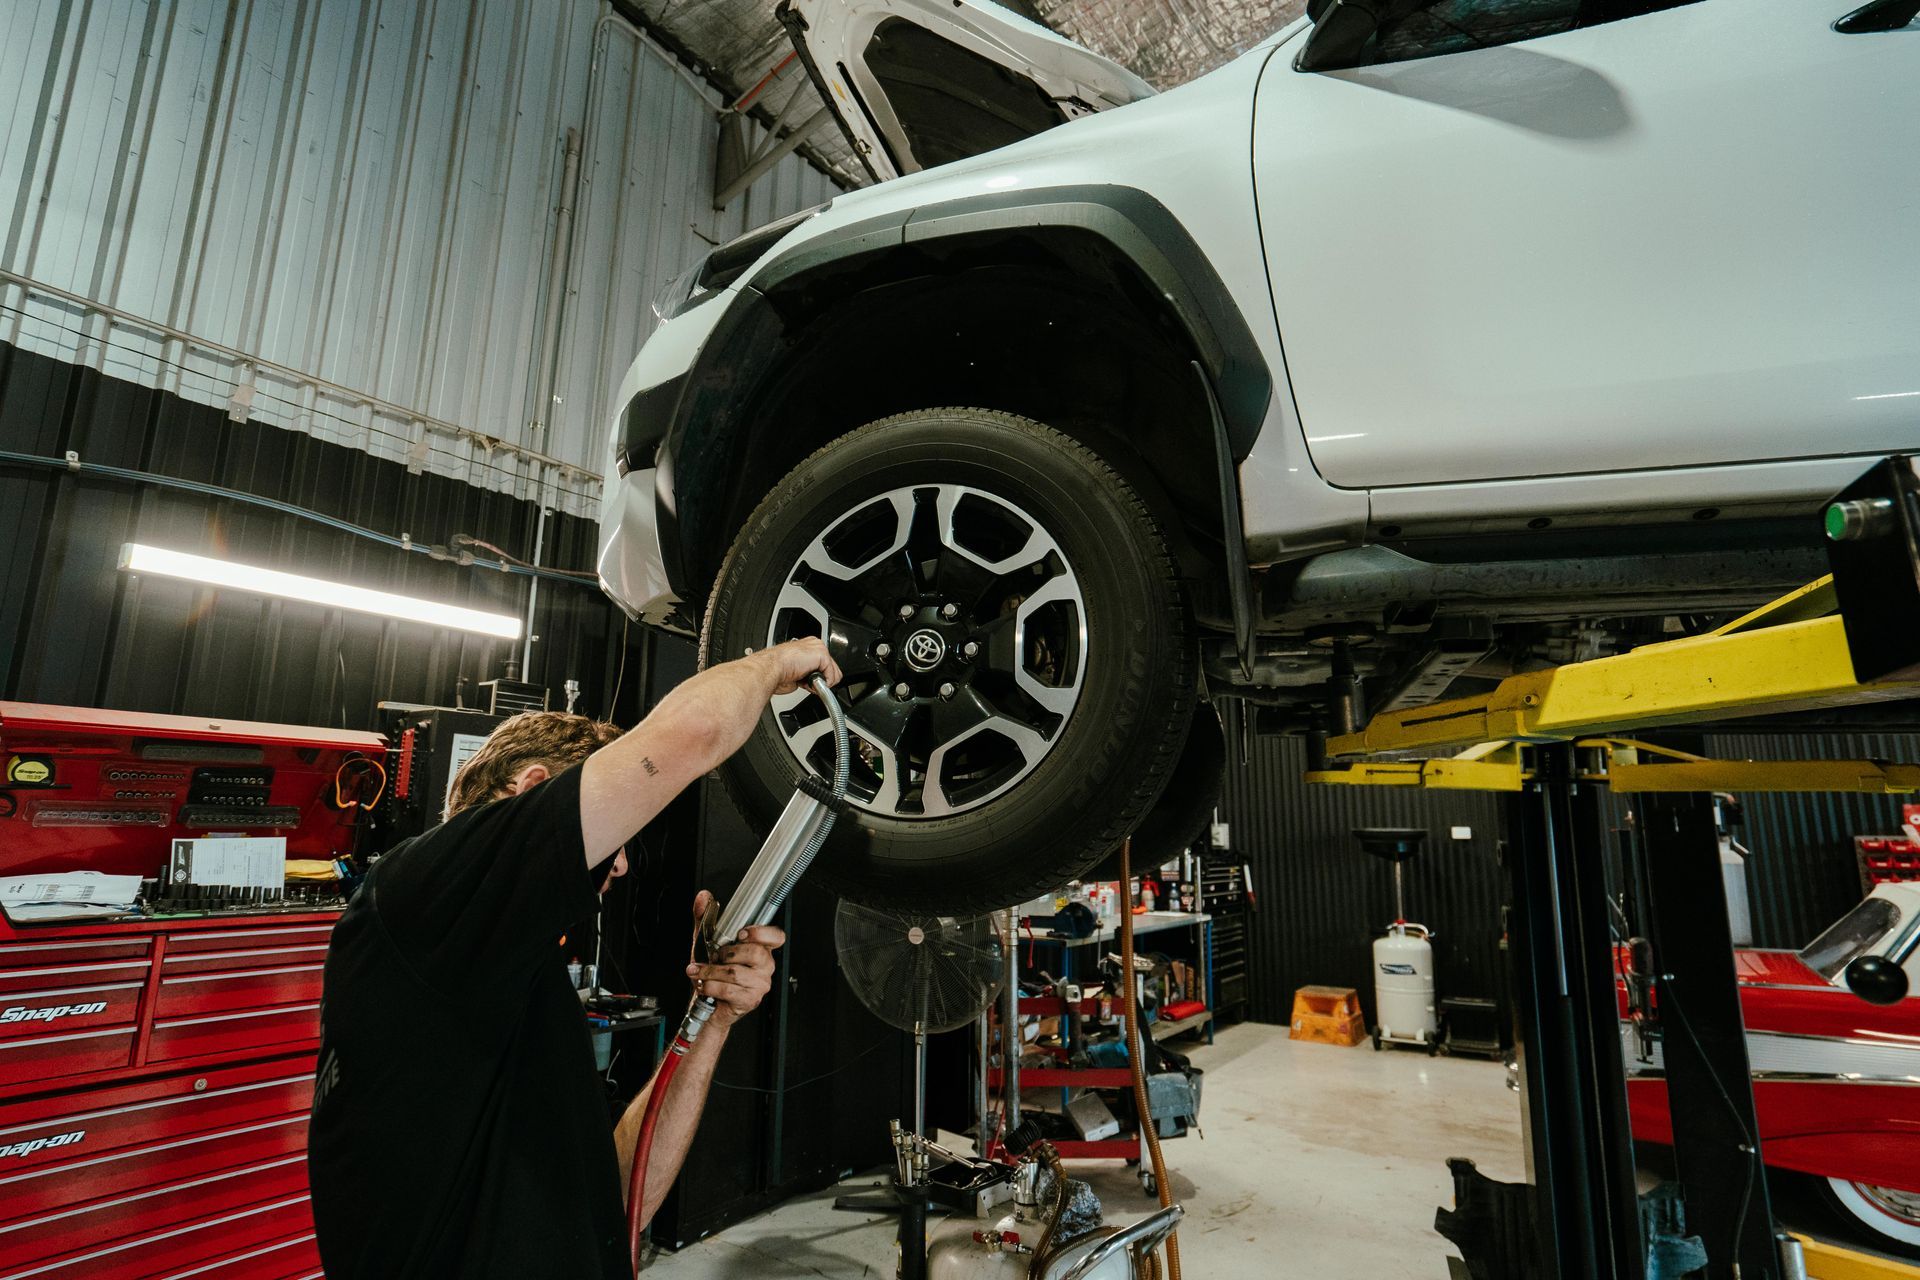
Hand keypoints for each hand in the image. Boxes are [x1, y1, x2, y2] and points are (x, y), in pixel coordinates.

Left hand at [686, 890, 786, 1028]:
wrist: (708, 1006)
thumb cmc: (712, 974)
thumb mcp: (706, 943)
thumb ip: (705, 919)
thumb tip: (703, 898)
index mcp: (760, 949)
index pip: (776, 937)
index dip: (762, 933)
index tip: (742, 933)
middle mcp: (764, 967)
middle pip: (754, 953)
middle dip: (726, 953)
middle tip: (714, 957)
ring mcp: (759, 985)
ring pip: (735, 972)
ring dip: (710, 972)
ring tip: (700, 972)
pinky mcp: (749, 1000)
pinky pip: (728, 990)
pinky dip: (710, 986)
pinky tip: (704, 985)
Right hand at [753, 637, 841, 695]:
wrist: (770, 669)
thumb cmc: (776, 671)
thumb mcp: (797, 671)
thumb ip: (808, 673)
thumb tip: (813, 681)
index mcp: (808, 647)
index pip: (826, 665)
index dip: (819, 678)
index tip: (808, 683)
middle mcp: (815, 645)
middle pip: (833, 669)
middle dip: (822, 681)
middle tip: (806, 683)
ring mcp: (819, 648)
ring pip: (834, 673)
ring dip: (821, 683)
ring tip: (806, 681)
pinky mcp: (822, 654)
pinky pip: (831, 675)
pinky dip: (821, 683)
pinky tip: (808, 681)